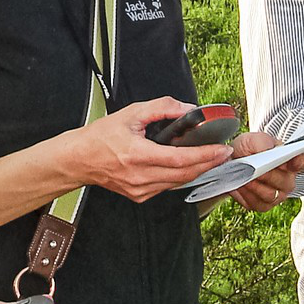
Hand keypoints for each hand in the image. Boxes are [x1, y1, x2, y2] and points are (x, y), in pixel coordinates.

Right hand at [68, 97, 232, 202]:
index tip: (222, 149)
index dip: (206, 155)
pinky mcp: (140, 196)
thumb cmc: (100, 137)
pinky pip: (168, 187)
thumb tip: (187, 108)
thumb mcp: (131, 113)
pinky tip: (187, 166)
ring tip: (211, 158)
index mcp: (138, 155)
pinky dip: (180, 176)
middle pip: (185, 174)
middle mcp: (140, 177)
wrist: (79, 159)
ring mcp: (140, 190)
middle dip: (209, 164)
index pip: (181, 159)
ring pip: (179, 183)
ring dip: (197, 171)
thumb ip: (161, 108)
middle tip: (224, 153)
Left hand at [226, 129, 302, 211]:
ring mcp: (277, 195)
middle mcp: (287, 180)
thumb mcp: (252, 140)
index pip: (302, 163)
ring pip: (271, 195)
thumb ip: (262, 142)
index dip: (299, 162)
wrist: (233, 162)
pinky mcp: (263, 205)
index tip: (292, 161)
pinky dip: (247, 194)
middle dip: (268, 174)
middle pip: (285, 182)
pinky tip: (241, 185)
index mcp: (289, 161)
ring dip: (255, 185)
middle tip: (254, 168)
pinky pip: (258, 203)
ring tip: (244, 176)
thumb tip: (266, 149)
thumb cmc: (246, 150)